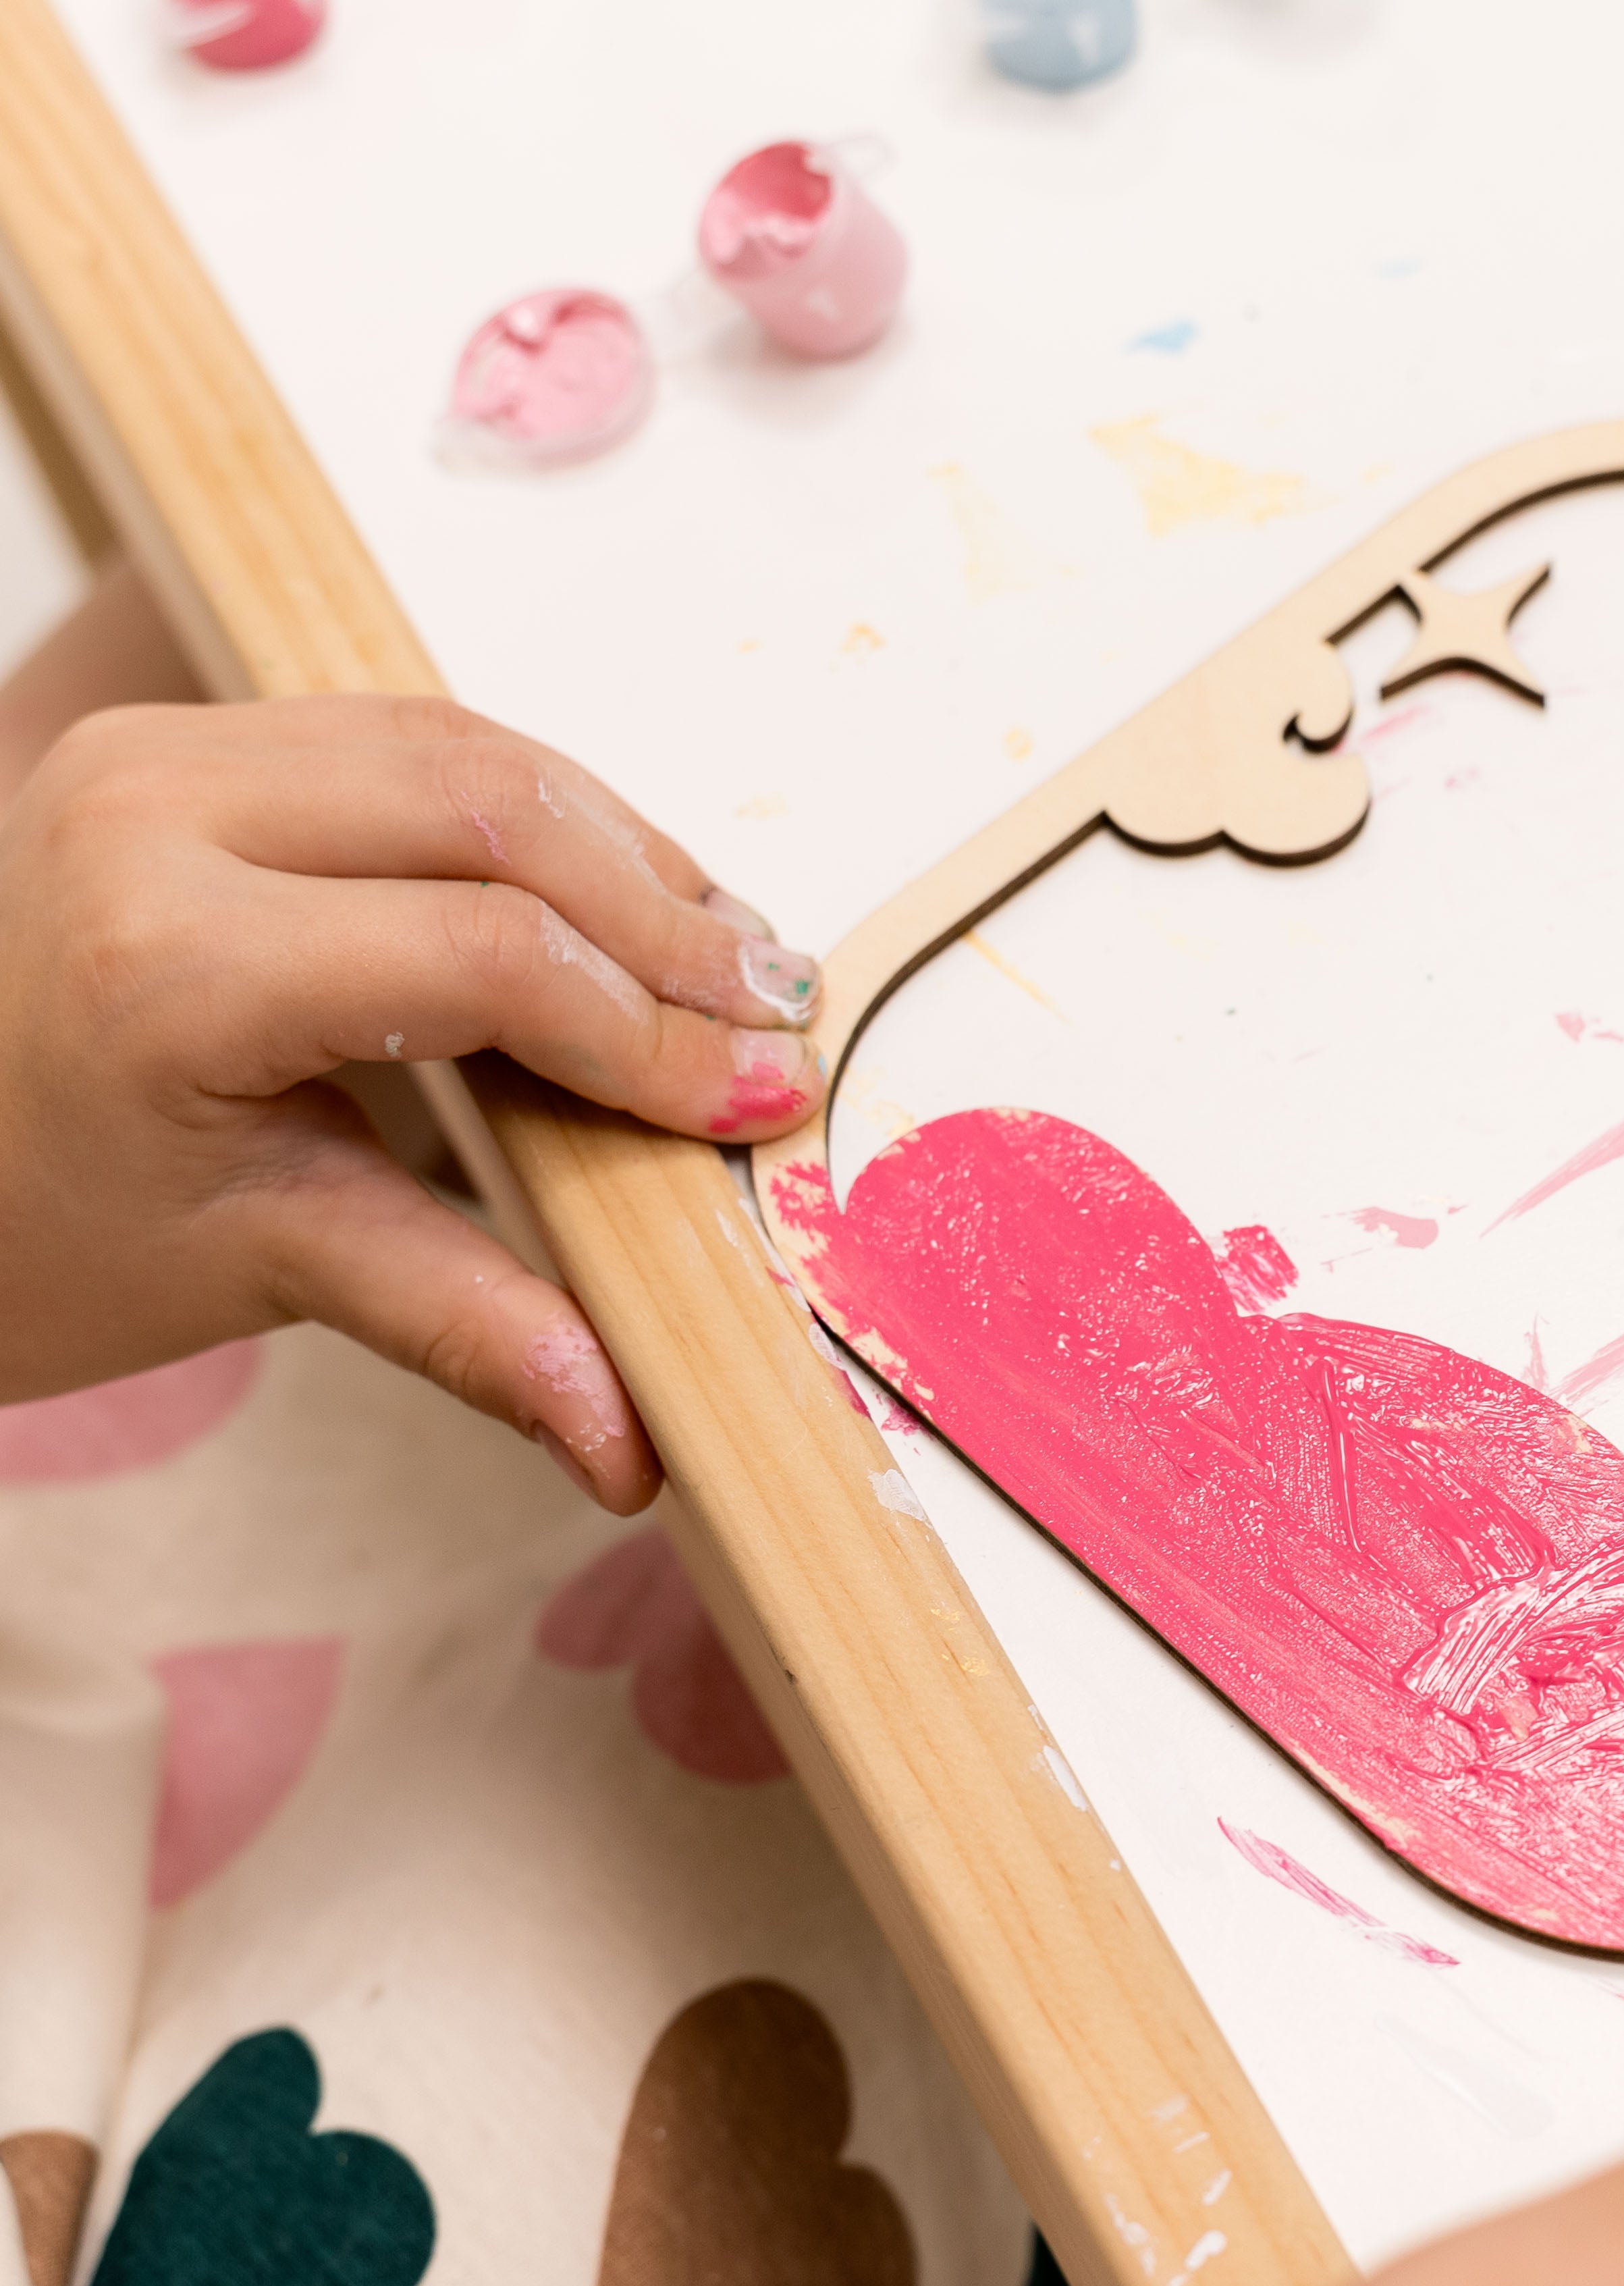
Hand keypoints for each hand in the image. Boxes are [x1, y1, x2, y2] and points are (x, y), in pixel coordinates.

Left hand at [0, 693, 828, 1510]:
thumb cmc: (36, 1226)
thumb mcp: (255, 1270)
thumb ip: (466, 1326)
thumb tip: (631, 1444)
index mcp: (165, 963)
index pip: (488, 956)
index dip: (652, 1033)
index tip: (762, 1100)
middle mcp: (156, 812)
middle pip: (496, 811)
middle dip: (667, 919)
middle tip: (781, 1013)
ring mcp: (162, 748)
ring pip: (465, 744)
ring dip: (620, 847)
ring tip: (730, 953)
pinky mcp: (184, 735)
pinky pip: (406, 734)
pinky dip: (537, 811)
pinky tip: (618, 894)